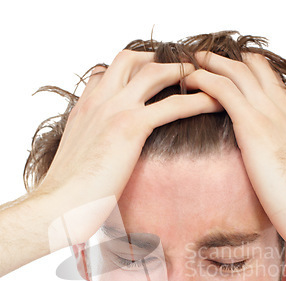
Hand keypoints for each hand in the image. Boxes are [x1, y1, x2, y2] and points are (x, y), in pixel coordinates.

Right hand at [35, 50, 220, 245]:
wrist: (58, 204)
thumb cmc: (67, 192)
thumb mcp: (78, 160)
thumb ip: (91, 149)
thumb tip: (103, 161)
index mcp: (84, 108)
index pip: (105, 72)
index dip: (129, 70)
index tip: (148, 77)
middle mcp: (98, 101)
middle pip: (129, 60)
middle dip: (157, 59)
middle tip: (179, 71)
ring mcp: (114, 110)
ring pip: (153, 73)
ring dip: (181, 72)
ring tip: (201, 79)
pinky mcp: (130, 127)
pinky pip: (172, 105)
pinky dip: (197, 100)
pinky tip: (214, 103)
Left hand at [183, 51, 285, 264]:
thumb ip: (278, 155)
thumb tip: (265, 164)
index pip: (269, 82)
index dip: (248, 72)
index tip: (230, 71)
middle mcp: (282, 109)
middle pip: (253, 70)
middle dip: (228, 60)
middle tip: (206, 57)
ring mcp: (269, 114)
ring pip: (237, 73)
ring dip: (212, 63)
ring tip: (192, 62)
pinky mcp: (253, 125)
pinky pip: (224, 91)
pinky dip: (205, 80)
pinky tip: (191, 80)